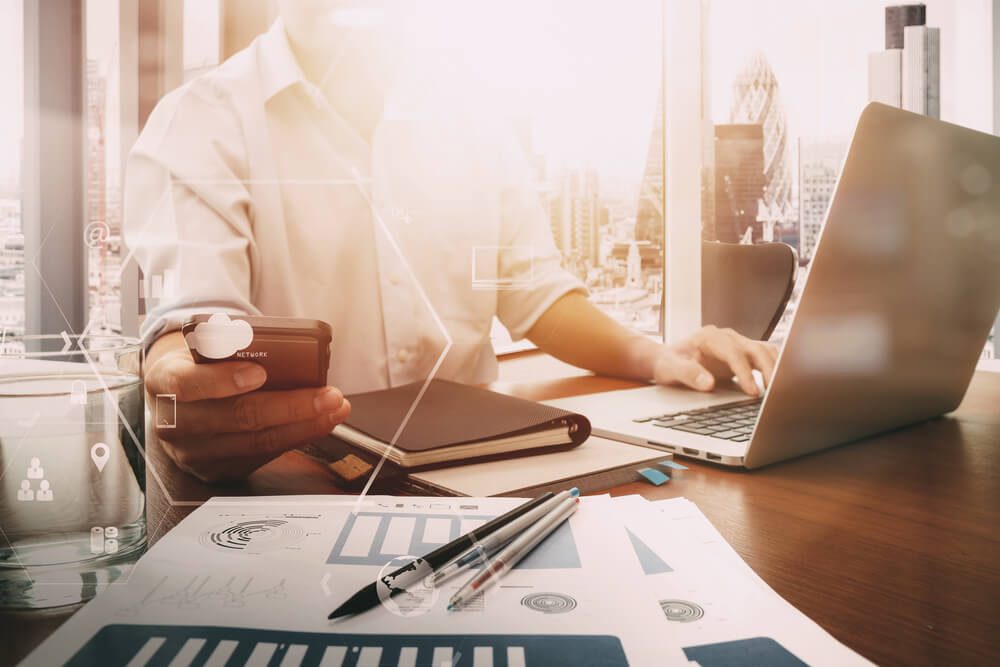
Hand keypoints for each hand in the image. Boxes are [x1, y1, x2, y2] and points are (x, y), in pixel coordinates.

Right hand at [144, 333, 350, 481]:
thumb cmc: (199, 363)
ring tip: (335, 407)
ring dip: (303, 426)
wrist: (175, 396)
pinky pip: (261, 457)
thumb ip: (229, 343)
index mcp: (163, 381)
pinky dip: (296, 439)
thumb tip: (282, 345)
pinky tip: (321, 423)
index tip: (260, 372)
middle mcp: (173, 423)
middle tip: (328, 394)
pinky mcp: (215, 471)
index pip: (186, 384)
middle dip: (289, 406)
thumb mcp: (202, 345)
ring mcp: (192, 453)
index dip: (223, 380)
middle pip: (235, 418)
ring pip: (255, 442)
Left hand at [651, 326, 777, 395]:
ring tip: (781, 391)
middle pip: (755, 348)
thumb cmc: (669, 363)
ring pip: (765, 351)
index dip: (745, 372)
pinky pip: (765, 357)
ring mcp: (737, 344)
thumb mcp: (670, 369)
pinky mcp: (744, 354)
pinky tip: (778, 386)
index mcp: (709, 337)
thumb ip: (688, 374)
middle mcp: (727, 337)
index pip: (733, 352)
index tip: (752, 391)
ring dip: (776, 368)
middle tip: (775, 393)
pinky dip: (775, 369)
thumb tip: (708, 384)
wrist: (669, 360)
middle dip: (768, 369)